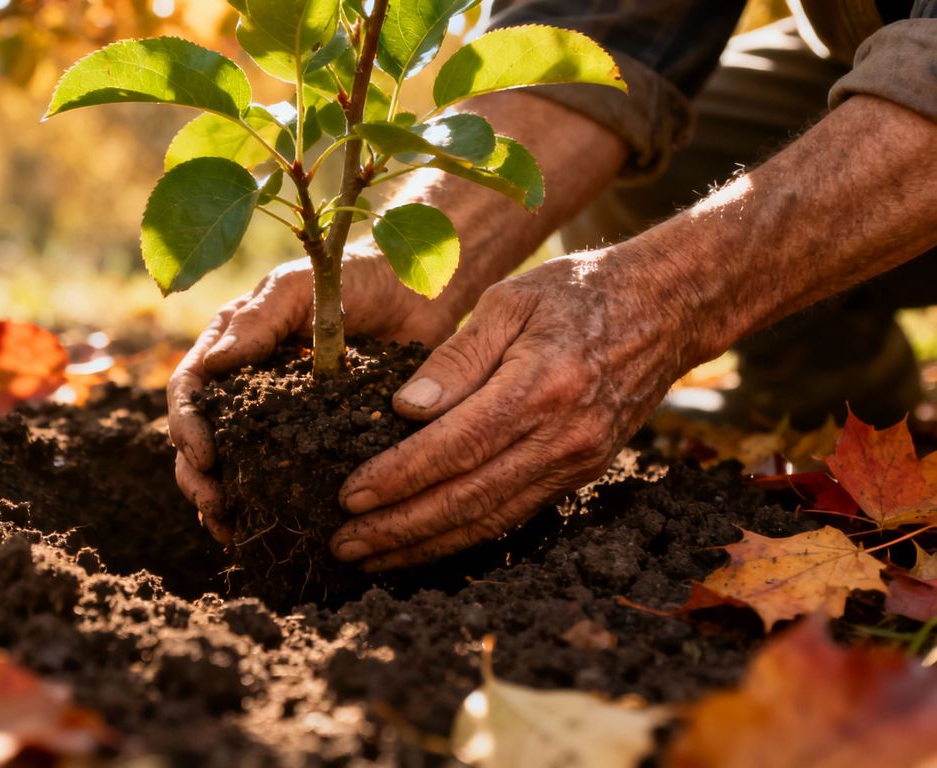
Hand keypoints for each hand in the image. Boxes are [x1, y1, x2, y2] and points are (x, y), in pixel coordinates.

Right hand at [168, 251, 458, 543]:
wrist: (415, 290)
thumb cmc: (353, 276)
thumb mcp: (302, 287)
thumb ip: (260, 318)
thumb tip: (213, 364)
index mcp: (232, 346)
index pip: (191, 390)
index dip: (187, 426)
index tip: (204, 457)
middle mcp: (245, 385)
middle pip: (200, 438)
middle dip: (197, 477)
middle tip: (214, 507)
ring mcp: (277, 416)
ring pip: (232, 465)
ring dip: (222, 500)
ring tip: (230, 530)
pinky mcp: (312, 438)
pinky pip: (281, 476)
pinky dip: (266, 504)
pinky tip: (265, 530)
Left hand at [329, 247, 699, 570]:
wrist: (667, 309)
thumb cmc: (577, 292)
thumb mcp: (511, 300)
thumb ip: (456, 356)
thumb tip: (406, 410)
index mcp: (540, 386)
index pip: (453, 448)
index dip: (397, 479)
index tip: (349, 496)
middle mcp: (563, 436)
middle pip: (468, 499)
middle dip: (399, 528)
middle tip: (343, 545)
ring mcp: (577, 461)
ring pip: (491, 520)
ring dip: (426, 545)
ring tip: (370, 557)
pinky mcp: (582, 473)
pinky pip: (515, 515)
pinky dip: (465, 536)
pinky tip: (424, 543)